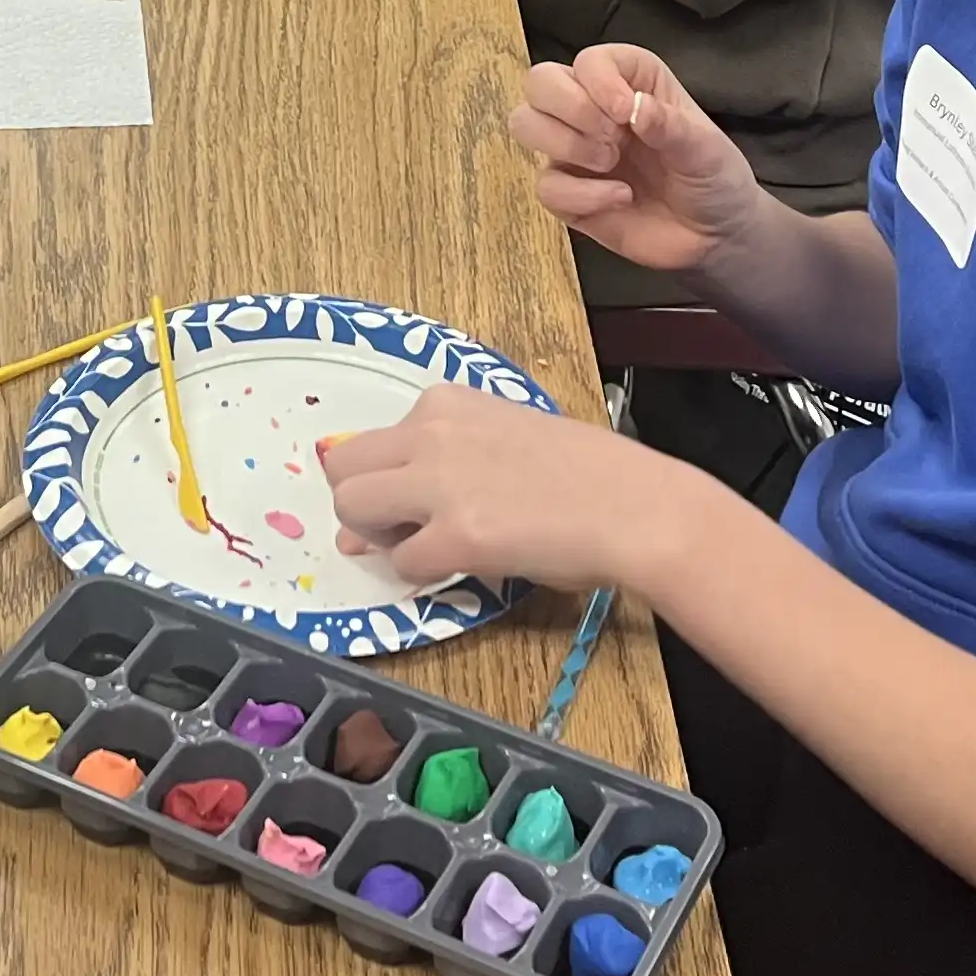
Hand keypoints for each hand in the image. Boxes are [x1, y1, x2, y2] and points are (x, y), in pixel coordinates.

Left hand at [322, 384, 625, 594]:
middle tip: (406, 531)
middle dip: (362, 508)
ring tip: (429, 547)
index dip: (383, 481)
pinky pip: (402, 563)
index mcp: (444, 401)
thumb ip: (438, 465)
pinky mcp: (455, 536)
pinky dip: (422, 574)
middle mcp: (431, 432)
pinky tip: (463, 566)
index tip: (413, 501)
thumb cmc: (585, 473)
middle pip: (340, 470)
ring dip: (379, 539)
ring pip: (352, 510)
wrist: (635, 505)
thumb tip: (367, 524)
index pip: (369, 441)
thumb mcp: (503, 441)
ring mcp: (439, 483)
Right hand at [509, 47, 770, 279]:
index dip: (597, 81)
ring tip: (608, 162)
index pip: (589, 59)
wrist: (714, 236)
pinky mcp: (569, 194)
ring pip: (525, 123)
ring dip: (563, 144)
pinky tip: (620, 199)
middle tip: (610, 138)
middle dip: (568, 107)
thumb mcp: (705, 148)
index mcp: (629, 80)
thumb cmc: (713, 176)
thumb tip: (634, 108)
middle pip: (540, 81)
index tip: (623, 112)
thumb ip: (670, 125)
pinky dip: (580, 194)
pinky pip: (545, 186)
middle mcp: (594, 108)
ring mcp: (575, 151)